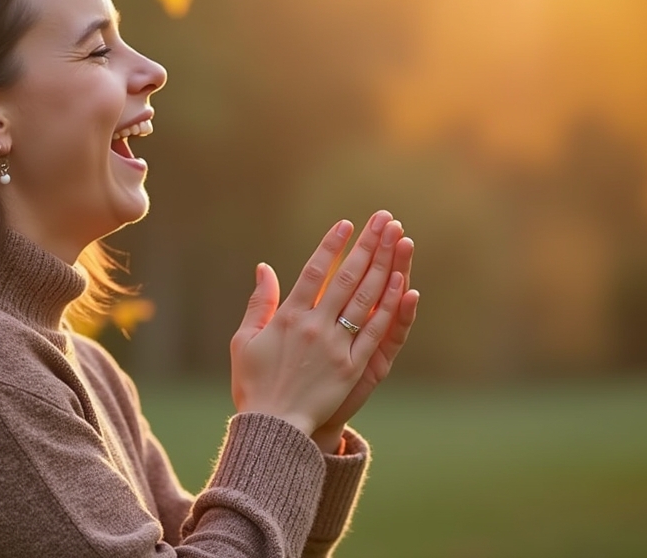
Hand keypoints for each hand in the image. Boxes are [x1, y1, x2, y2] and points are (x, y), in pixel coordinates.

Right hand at [230, 212, 407, 438]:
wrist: (272, 428)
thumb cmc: (253, 384)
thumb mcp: (244, 340)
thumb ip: (258, 302)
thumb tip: (264, 268)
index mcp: (288, 317)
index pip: (314, 272)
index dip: (331, 246)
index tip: (346, 225)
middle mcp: (314, 327)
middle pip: (347, 277)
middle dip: (367, 245)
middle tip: (382, 219)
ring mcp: (336, 346)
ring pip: (365, 298)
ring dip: (384, 265)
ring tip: (397, 239)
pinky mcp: (352, 368)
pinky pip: (375, 331)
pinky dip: (390, 307)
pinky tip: (402, 283)